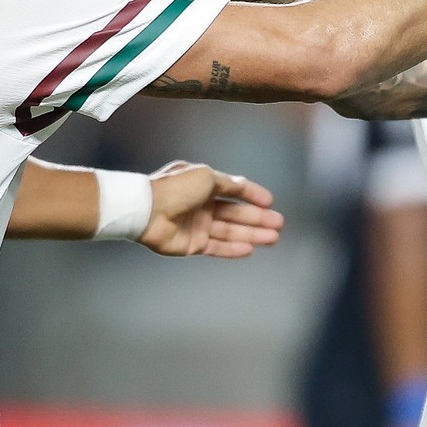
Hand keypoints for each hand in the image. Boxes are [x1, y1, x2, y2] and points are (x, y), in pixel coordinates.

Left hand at [137, 161, 283, 257]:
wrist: (147, 211)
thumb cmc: (175, 188)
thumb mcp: (207, 177)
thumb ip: (228, 184)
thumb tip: (245, 185)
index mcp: (204, 185)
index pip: (234, 190)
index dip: (253, 195)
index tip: (270, 201)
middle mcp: (202, 205)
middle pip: (236, 214)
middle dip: (258, 218)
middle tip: (279, 223)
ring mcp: (198, 226)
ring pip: (231, 231)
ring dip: (252, 234)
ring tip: (273, 237)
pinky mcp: (193, 244)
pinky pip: (218, 247)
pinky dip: (234, 249)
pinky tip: (250, 249)